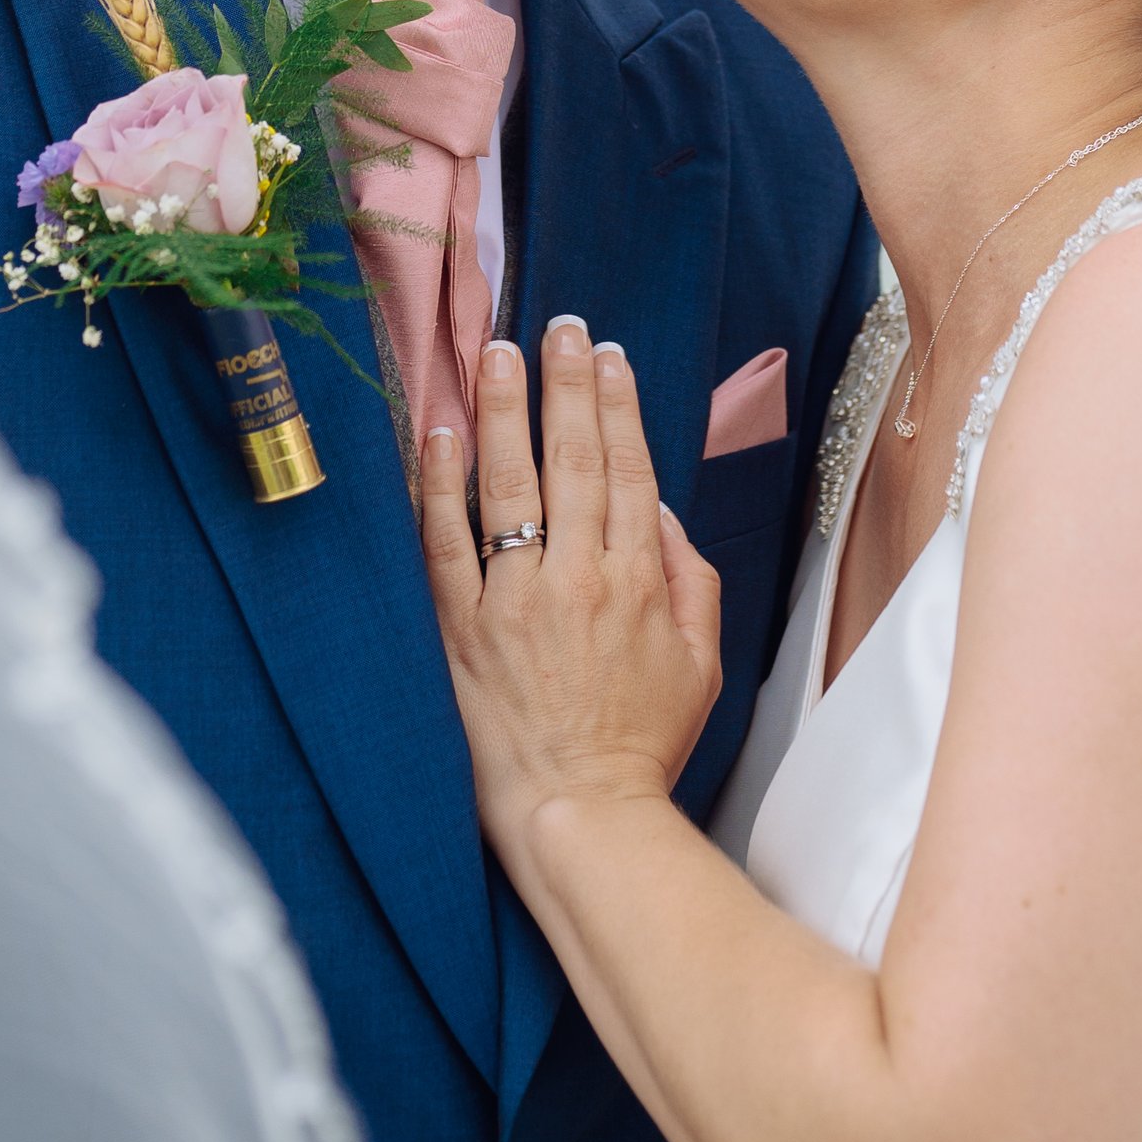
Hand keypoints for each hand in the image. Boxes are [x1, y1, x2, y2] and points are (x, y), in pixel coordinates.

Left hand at [422, 318, 722, 861]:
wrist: (583, 815)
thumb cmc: (643, 744)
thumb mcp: (701, 664)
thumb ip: (692, 581)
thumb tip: (665, 514)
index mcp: (639, 581)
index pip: (629, 470)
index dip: (619, 406)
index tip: (608, 356)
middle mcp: (580, 577)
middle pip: (574, 459)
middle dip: (567, 384)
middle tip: (559, 326)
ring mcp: (517, 601)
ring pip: (510, 485)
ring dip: (505, 410)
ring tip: (497, 352)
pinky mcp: (464, 631)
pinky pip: (446, 544)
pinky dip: (440, 486)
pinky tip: (440, 434)